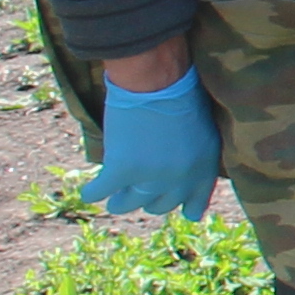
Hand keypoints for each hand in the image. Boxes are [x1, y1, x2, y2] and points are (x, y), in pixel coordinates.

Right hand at [85, 66, 218, 220]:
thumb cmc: (182, 96)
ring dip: (120, 202)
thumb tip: (181, 180)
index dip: (188, 207)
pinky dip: (93, 192)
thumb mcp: (204, 131)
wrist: (157, 82)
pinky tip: (90, 192)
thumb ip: (195, 158)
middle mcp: (179, 179)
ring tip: (115, 198)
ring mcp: (150, 178)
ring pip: (129, 203)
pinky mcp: (122, 170)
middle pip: (158, 205)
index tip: (184, 212)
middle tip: (137, 192)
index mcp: (203, 169)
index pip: (196, 201)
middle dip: (147, 200)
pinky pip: (101, 191)